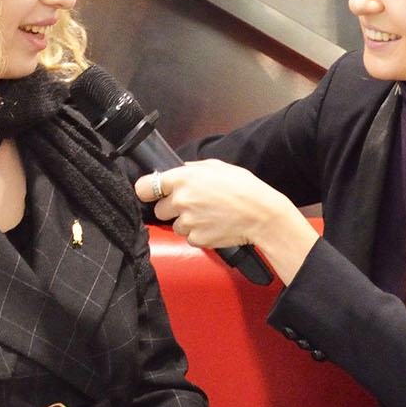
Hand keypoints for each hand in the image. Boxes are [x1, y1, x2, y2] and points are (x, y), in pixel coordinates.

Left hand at [135, 160, 318, 283]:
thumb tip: (177, 170)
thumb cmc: (243, 187)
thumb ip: (191, 168)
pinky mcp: (196, 239)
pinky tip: (214, 225)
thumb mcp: (217, 167)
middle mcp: (180, 201)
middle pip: (159, 209)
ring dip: (186, 222)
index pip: (143, 187)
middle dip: (172, 208)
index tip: (152, 193)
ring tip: (208, 215)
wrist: (262, 215)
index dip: (147, 191)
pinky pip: (189, 237)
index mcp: (182, 179)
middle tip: (193, 204)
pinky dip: (198, 234)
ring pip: (175, 225)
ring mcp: (187, 222)